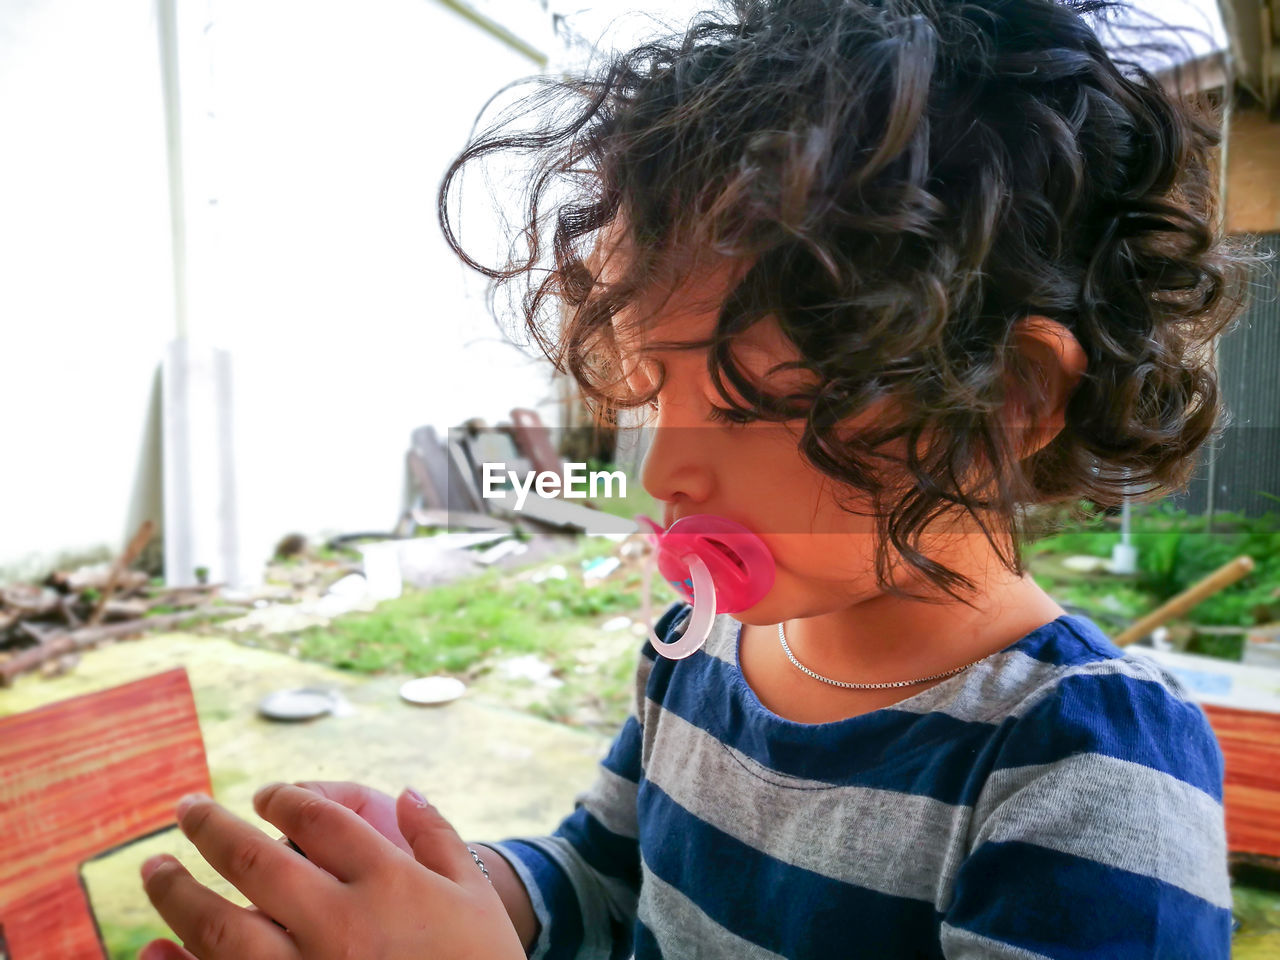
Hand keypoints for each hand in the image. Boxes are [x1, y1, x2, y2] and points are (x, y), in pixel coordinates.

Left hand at [138, 783, 525, 959]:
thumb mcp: (475, 897)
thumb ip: (440, 839)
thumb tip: (408, 794)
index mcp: (387, 883)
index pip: (317, 819)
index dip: (284, 798)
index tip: (266, 795)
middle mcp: (339, 924)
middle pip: (254, 861)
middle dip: (210, 828)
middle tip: (186, 808)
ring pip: (218, 927)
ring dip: (176, 892)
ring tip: (154, 868)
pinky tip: (153, 948)